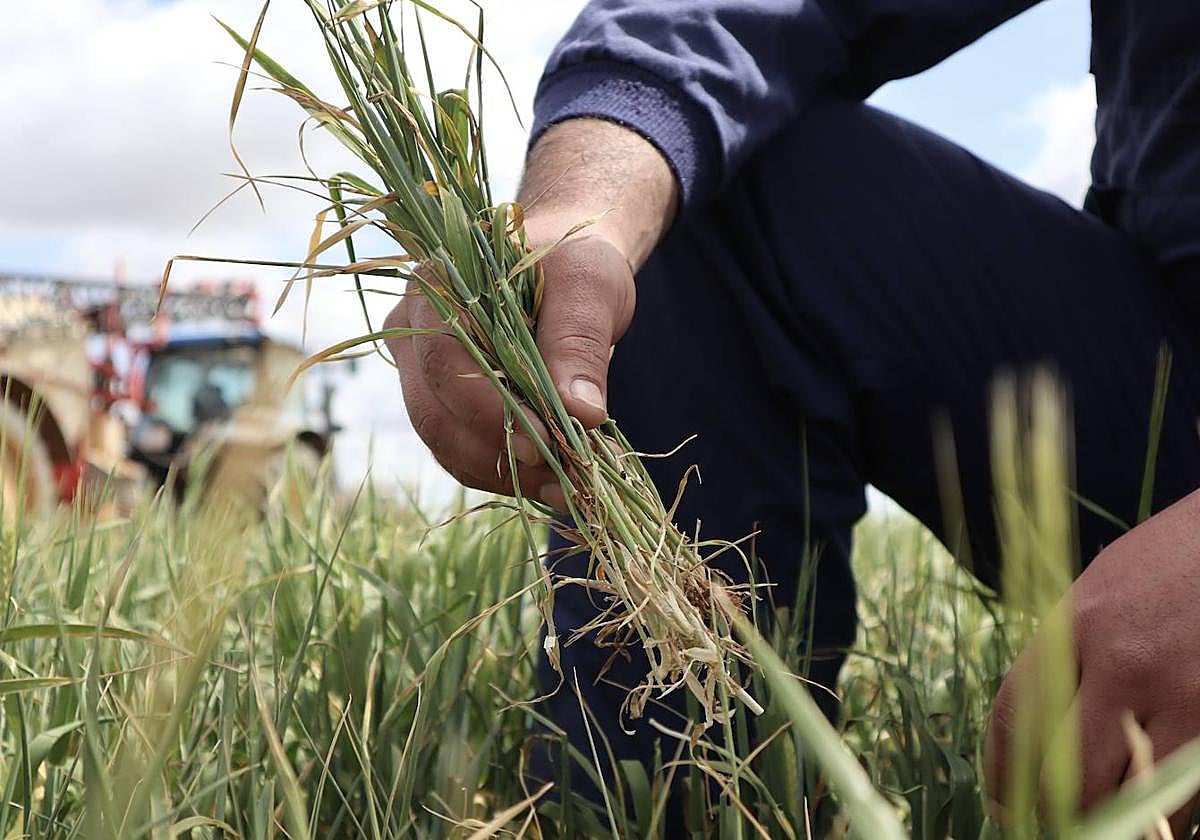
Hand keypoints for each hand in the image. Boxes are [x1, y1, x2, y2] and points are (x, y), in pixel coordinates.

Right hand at [384, 220, 634, 508]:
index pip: (444, 364)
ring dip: (502, 473)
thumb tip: (582, 413)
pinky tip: (549, 481)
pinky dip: (502, 473)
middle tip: (561, 477)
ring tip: (564, 486)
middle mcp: (413, 331)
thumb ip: (580, 342)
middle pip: (434, 414)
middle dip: (497, 454)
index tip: (547, 443)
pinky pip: (460, 451)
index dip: (491, 413)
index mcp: (438, 289)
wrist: (564, 262)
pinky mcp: (443, 403)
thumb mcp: (590, 287)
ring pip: (444, 442)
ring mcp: (421, 372)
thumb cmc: (574, 261)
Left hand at [985, 489, 1199, 832]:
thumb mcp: (1099, 591)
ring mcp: (1183, 694)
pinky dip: (1170, 810)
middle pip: (1069, 770)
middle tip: (1052, 821)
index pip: (1017, 713)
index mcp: (1077, 625)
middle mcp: (1124, 663)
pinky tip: (1157, 806)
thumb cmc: (1169, 564)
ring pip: (1134, 795)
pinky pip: (1188, 792)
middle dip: (1056, 809)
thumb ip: (1067, 652)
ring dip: (1117, 818)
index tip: (999, 800)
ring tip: (1107, 819)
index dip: (1000, 768)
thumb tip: (1034, 725)